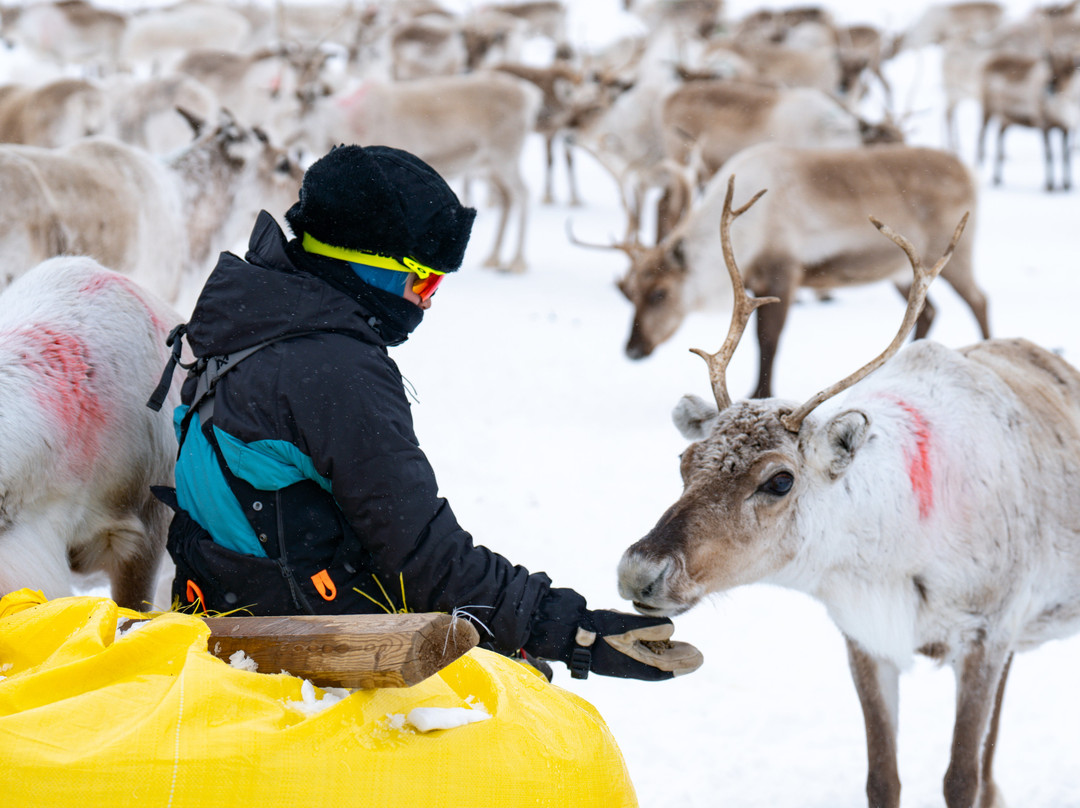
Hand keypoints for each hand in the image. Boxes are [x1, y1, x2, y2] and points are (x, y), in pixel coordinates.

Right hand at [570, 610, 703, 680]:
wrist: (570, 634)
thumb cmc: (597, 630)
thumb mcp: (624, 626)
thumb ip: (649, 627)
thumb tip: (671, 629)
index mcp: (633, 664)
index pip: (664, 668)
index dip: (682, 664)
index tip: (698, 659)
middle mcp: (630, 665)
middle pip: (661, 665)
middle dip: (679, 661)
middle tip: (698, 656)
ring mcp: (622, 661)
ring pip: (652, 660)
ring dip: (669, 656)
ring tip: (686, 651)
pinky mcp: (616, 653)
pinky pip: (642, 656)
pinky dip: (655, 652)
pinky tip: (661, 644)